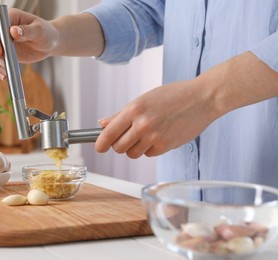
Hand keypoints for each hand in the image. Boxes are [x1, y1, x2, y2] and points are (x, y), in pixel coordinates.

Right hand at [0, 8, 58, 79]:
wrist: (48, 44)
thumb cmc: (46, 33)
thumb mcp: (39, 31)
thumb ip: (27, 31)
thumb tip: (13, 31)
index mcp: (10, 17)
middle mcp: (2, 27)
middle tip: (2, 63)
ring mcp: (0, 40)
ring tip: (4, 71)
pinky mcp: (2, 51)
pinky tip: (3, 75)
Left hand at [95, 79, 217, 157]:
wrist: (202, 98)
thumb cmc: (173, 95)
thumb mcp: (144, 99)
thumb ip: (122, 114)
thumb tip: (102, 123)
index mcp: (134, 109)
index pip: (109, 133)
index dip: (101, 143)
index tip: (99, 148)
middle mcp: (142, 124)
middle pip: (119, 147)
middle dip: (119, 145)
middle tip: (126, 137)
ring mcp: (154, 137)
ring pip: (133, 153)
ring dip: (135, 148)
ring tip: (146, 134)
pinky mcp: (166, 146)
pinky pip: (149, 154)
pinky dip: (150, 149)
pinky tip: (159, 136)